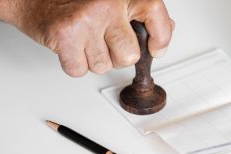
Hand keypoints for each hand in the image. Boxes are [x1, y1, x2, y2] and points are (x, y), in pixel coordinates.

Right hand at [0, 0, 173, 76]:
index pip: (154, 13)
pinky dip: (74, 65)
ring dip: (93, 60)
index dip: (161, 37)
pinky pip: (80, 70)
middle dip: (117, 58)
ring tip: (82, 40)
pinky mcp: (67, 36)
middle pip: (129, 55)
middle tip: (103, 44)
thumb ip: (137, 15)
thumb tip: (164, 32)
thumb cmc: (70, 2)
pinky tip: (69, 47)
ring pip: (104, 66)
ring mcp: (87, 20)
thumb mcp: (109, 2)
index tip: (156, 49)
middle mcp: (107, 3)